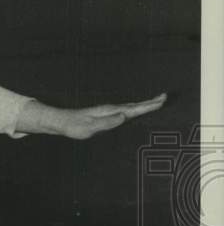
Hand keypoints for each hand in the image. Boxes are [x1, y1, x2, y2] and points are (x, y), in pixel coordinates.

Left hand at [17, 93, 166, 138]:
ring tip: (155, 102)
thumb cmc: (74, 127)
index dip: (148, 106)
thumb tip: (124, 116)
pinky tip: (134, 111)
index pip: (133, 108)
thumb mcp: (90, 128)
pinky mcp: (104, 115)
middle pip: (134, 105)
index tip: (161, 101)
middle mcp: (110, 110)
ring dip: (143, 105)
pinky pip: (123, 111)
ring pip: (129, 107)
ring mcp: (107, 112)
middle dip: (150, 102)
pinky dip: (133, 109)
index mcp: (110, 112)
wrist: (61, 122)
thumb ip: (107, 123)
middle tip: (165, 97)